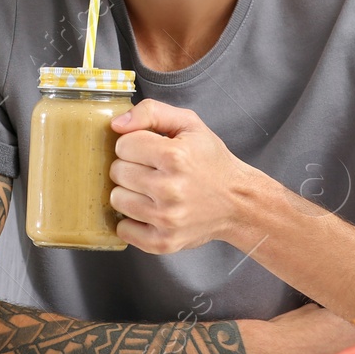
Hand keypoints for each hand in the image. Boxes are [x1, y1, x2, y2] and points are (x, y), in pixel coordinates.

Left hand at [109, 100, 261, 253]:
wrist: (238, 202)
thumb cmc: (211, 161)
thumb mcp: (189, 124)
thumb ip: (151, 112)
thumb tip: (116, 125)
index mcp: (175, 156)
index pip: (123, 145)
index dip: (134, 144)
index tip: (149, 150)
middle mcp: (169, 189)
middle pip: (117, 172)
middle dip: (130, 167)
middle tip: (152, 170)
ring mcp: (166, 218)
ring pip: (117, 199)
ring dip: (130, 193)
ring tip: (151, 190)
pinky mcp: (164, 241)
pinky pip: (124, 230)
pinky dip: (132, 221)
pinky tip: (149, 211)